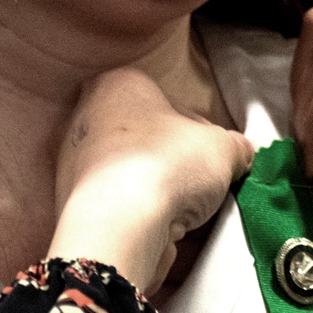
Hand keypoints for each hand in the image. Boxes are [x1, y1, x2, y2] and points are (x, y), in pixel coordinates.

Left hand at [49, 68, 254, 294]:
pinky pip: (117, 203)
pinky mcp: (74, 204)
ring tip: (182, 209)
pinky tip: (159, 227)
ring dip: (156, 189)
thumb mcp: (223, 148)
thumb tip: (239, 154)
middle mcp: (85, 116)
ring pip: (131, 172)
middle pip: (147, 138)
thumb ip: (236, 147)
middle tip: (202, 181)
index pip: (170, 102)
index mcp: (118, 84)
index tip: (214, 156)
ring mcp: (73, 163)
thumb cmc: (169, 165)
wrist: (121, 227)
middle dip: (174, 160)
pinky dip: (137, 213)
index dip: (200, 131)